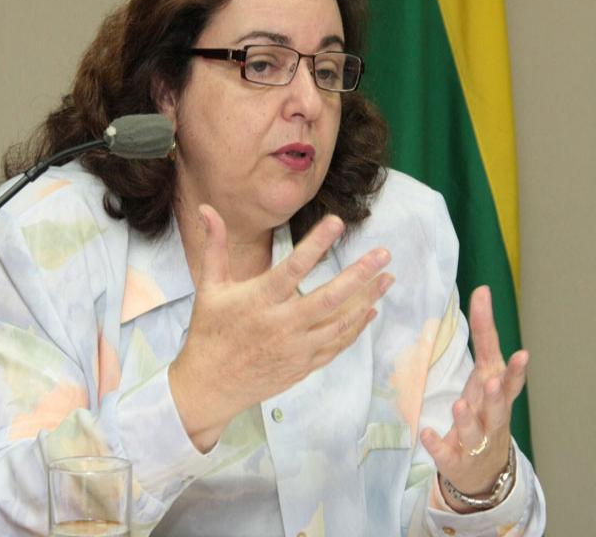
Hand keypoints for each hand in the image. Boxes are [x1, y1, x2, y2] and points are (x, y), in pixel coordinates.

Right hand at [169, 204, 393, 450]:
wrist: (209, 386)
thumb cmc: (209, 331)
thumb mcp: (209, 287)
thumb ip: (215, 246)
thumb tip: (208, 209)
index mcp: (258, 301)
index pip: (293, 268)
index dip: (316, 244)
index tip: (337, 222)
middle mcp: (281, 325)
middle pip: (328, 298)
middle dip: (359, 275)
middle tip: (384, 254)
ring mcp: (296, 348)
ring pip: (340, 323)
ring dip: (367, 300)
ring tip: (388, 278)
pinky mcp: (303, 365)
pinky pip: (336, 345)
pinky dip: (356, 328)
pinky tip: (370, 310)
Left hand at [419, 285, 528, 510]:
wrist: (484, 471)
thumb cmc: (485, 412)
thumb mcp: (485, 374)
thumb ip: (485, 336)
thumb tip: (482, 290)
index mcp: (497, 395)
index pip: (508, 378)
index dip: (516, 369)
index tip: (523, 353)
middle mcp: (492, 418)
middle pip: (498, 408)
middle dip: (497, 395)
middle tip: (494, 380)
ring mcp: (476, 442)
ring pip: (474, 431)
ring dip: (467, 418)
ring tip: (459, 405)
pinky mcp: (457, 460)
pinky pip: (446, 453)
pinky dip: (437, 445)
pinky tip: (427, 434)